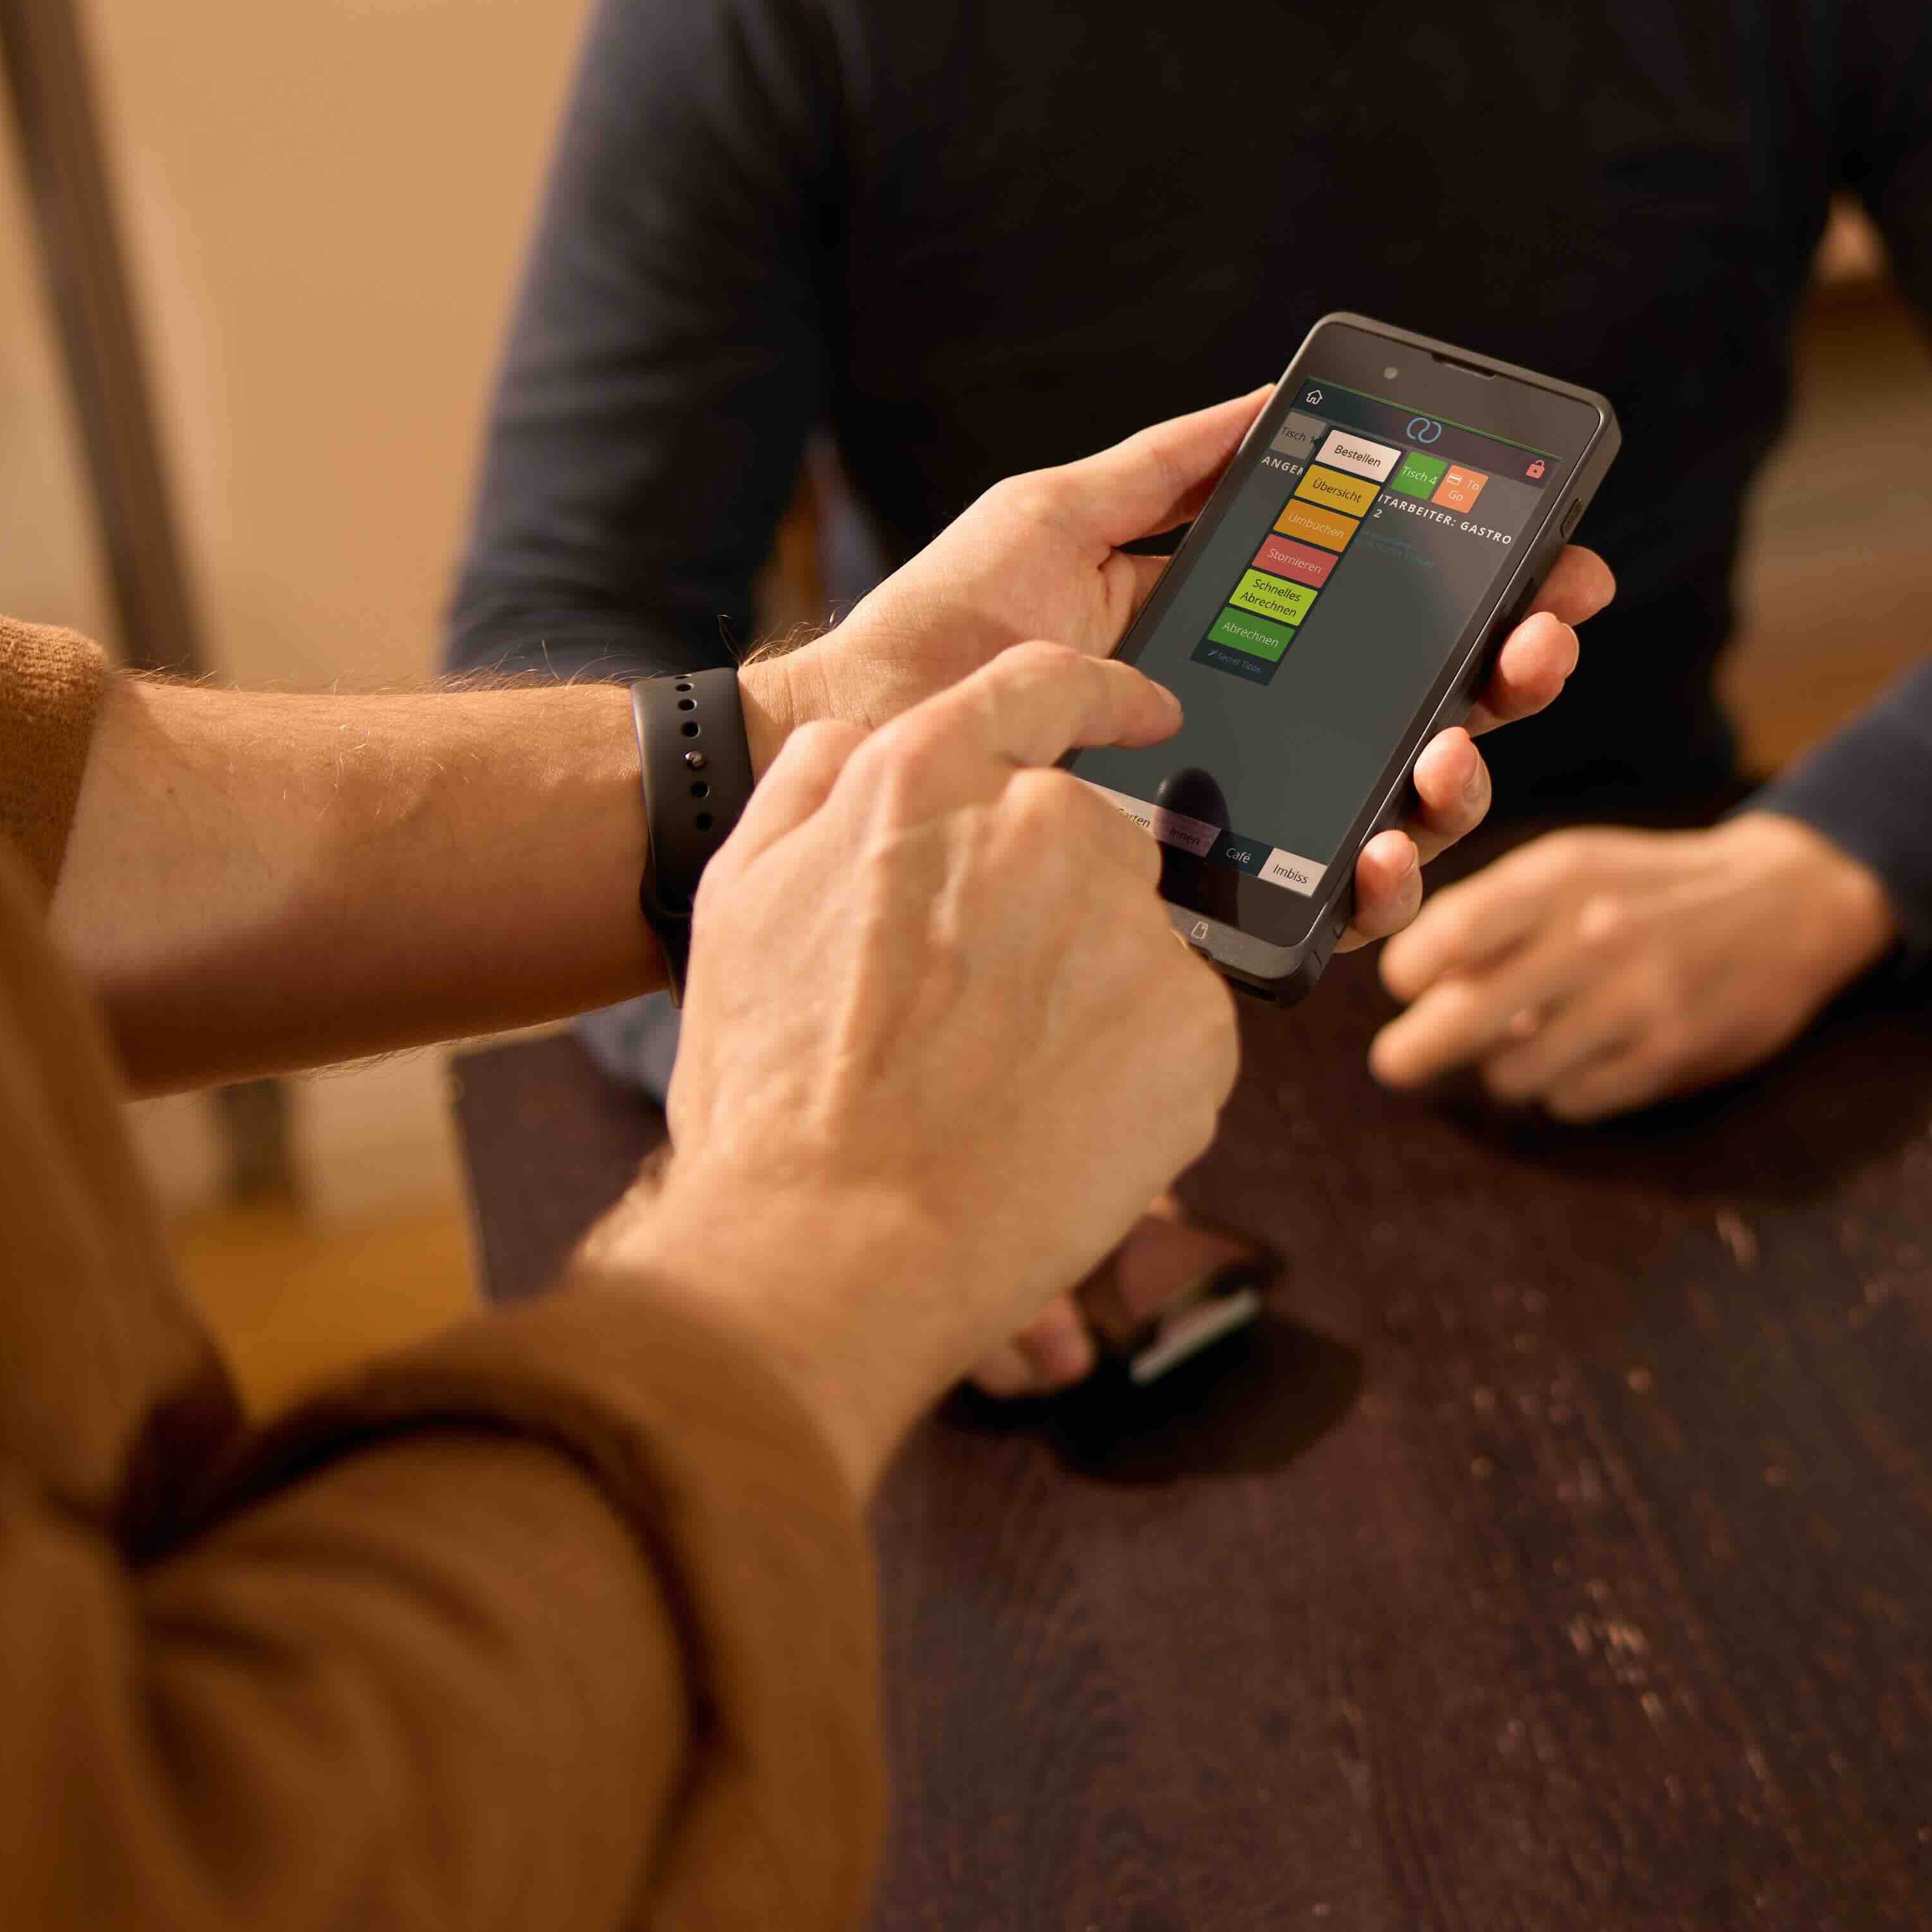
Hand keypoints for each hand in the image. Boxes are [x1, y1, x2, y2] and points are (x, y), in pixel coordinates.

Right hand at [585, 644, 1237, 1488]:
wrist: (832, 1247)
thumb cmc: (772, 1094)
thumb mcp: (738, 902)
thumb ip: (810, 791)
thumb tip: (863, 742)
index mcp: (925, 780)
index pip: (1041, 684)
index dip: (1099, 697)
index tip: (1147, 714)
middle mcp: (1042, 826)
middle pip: (1092, 837)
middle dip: (1055, 907)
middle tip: (985, 1016)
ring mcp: (1127, 923)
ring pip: (1134, 941)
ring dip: (1092, 996)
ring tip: (1004, 1089)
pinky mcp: (1193, 1022)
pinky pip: (1179, 1032)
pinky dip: (1135, 1075)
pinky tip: (1055, 1129)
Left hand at [760, 394, 1614, 953]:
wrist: (858, 740)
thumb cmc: (946, 630)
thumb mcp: (1061, 516)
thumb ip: (1173, 466)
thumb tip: (1280, 398)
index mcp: (1247, 637)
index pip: (1399, 615)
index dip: (1489, 594)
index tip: (1557, 559)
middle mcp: (1267, 730)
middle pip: (1432, 708)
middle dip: (1513, 676)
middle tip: (1543, 645)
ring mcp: (1250, 814)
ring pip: (1406, 810)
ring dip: (1465, 778)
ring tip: (1459, 752)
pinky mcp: (1212, 894)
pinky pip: (1331, 903)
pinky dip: (1383, 880)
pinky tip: (1389, 849)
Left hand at [1368, 812, 1895, 1117]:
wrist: (1788, 903)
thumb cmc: (1655, 887)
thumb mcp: (1579, 867)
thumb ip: (1496, 913)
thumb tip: (1411, 983)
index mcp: (1564, 876)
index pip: (1448, 934)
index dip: (1410, 972)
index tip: (1405, 987)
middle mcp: (1596, 935)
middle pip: (1463, 1017)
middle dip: (1415, 1049)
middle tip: (1395, 1063)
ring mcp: (1636, 1000)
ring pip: (1512, 1072)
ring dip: (1506, 1067)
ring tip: (1533, 1039)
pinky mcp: (1668, 1056)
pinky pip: (1571, 1100)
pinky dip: (1563, 1088)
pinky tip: (1590, 1054)